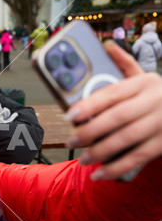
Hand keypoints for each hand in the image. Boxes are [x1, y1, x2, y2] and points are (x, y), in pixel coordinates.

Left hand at [66, 41, 161, 179]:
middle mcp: (154, 101)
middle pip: (117, 117)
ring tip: (83, 159)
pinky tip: (99, 174)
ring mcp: (161, 123)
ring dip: (101, 151)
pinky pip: (138, 157)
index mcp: (143, 83)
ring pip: (127, 139)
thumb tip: (106, 46)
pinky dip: (117, 168)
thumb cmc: (156, 95)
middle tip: (71, 140)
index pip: (111, 93)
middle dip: (90, 131)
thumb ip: (125, 64)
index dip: (88, 105)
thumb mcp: (145, 77)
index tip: (68, 116)